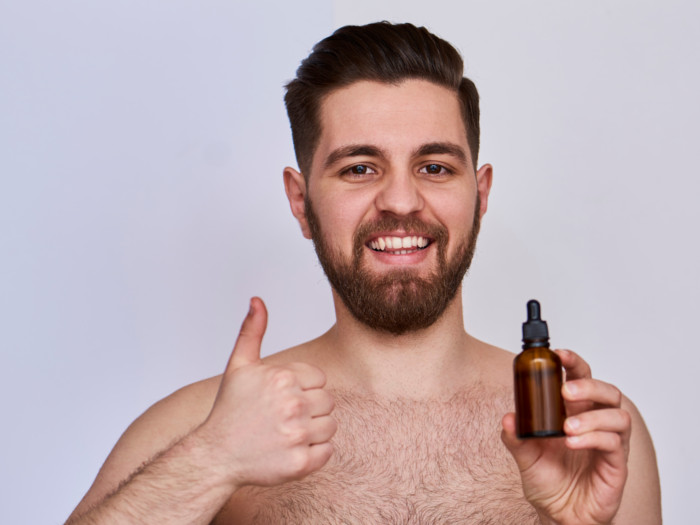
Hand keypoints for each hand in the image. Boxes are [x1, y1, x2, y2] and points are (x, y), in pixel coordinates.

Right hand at [196, 297, 336, 488]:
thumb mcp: (239, 366)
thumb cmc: (229, 410)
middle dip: (310, 409)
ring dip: (314, 431)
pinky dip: (314, 453)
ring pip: (331, 426)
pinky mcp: (300, 463)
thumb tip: (257, 300)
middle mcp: (292, 405)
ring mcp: (297, 435)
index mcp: (282, 378)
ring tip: (286, 433)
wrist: (215, 456)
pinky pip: (328, 451)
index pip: (319, 379)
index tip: (281, 399)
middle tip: (282, 418)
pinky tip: (291, 449)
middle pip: (328, 402)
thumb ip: (252, 331)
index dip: (302, 389)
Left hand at [501, 349, 629, 524]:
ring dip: (592, 416)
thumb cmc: (547, 481)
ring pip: (617, 415)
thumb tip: (508, 417)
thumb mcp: (524, 456)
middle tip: (566, 391)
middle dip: (588, 385)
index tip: (559, 354)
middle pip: (607, 391)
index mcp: (574, 412)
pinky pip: (615, 443)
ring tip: (567, 428)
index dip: (574, 362)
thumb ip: (515, 436)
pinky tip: (573, 443)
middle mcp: (595, 423)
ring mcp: (608, 443)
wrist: (558, 516)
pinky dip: (594, 438)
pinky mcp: (616, 465)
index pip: (581, 378)